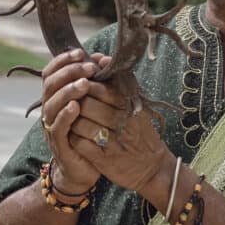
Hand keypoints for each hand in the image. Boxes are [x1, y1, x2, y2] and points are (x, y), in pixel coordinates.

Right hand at [40, 49, 101, 192]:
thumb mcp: (93, 104)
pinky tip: (75, 107)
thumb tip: (101, 58)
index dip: (62, 61)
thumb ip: (94, 84)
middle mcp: (49, 110)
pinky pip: (57, 127)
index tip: (80, 53)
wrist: (86, 167)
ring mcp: (52, 127)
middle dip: (68, 72)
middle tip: (88, 68)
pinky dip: (65, 115)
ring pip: (51, 104)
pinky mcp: (58, 144)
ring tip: (84, 84)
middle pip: (50, 85)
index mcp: (56, 98)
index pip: (51, 73)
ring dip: (67, 91)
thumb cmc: (90, 132)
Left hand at [67, 60, 172, 193]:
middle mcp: (122, 121)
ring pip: (81, 124)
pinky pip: (80, 143)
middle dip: (76, 102)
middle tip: (74, 103)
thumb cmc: (140, 130)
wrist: (152, 167)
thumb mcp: (137, 102)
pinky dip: (74, 138)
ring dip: (72, 120)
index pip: (100, 88)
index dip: (86, 85)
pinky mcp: (104, 160)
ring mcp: (113, 142)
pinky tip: (75, 135)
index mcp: (130, 104)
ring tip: (73, 119)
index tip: (81, 86)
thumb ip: (119, 79)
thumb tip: (99, 56)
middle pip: (87, 105)